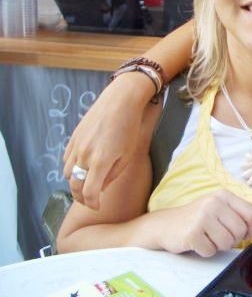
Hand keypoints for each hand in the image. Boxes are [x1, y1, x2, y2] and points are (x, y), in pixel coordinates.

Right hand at [63, 72, 157, 209]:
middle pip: (74, 185)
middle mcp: (84, 155)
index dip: (92, 204)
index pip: (89, 193)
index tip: (97, 207)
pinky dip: (71, 168)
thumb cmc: (130, 126)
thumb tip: (100, 188)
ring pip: (67, 173)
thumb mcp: (128, 154)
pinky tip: (81, 168)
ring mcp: (76, 146)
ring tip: (85, 185)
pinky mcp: (73, 137)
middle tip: (89, 201)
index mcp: (100, 162)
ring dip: (74, 182)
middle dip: (80, 197)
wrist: (120, 100)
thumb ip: (113, 174)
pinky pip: (66, 159)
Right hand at [157, 189, 251, 256]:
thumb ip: (244, 216)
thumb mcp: (222, 212)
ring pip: (227, 242)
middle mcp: (214, 203)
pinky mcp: (192, 233)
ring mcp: (202, 217)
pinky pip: (211, 251)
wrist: (166, 225)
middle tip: (220, 236)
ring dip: (219, 246)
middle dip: (233, 239)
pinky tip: (198, 242)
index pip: (251, 213)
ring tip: (209, 238)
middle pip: (240, 230)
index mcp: (224, 195)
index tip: (243, 233)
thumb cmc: (198, 218)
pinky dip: (206, 251)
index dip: (251, 228)